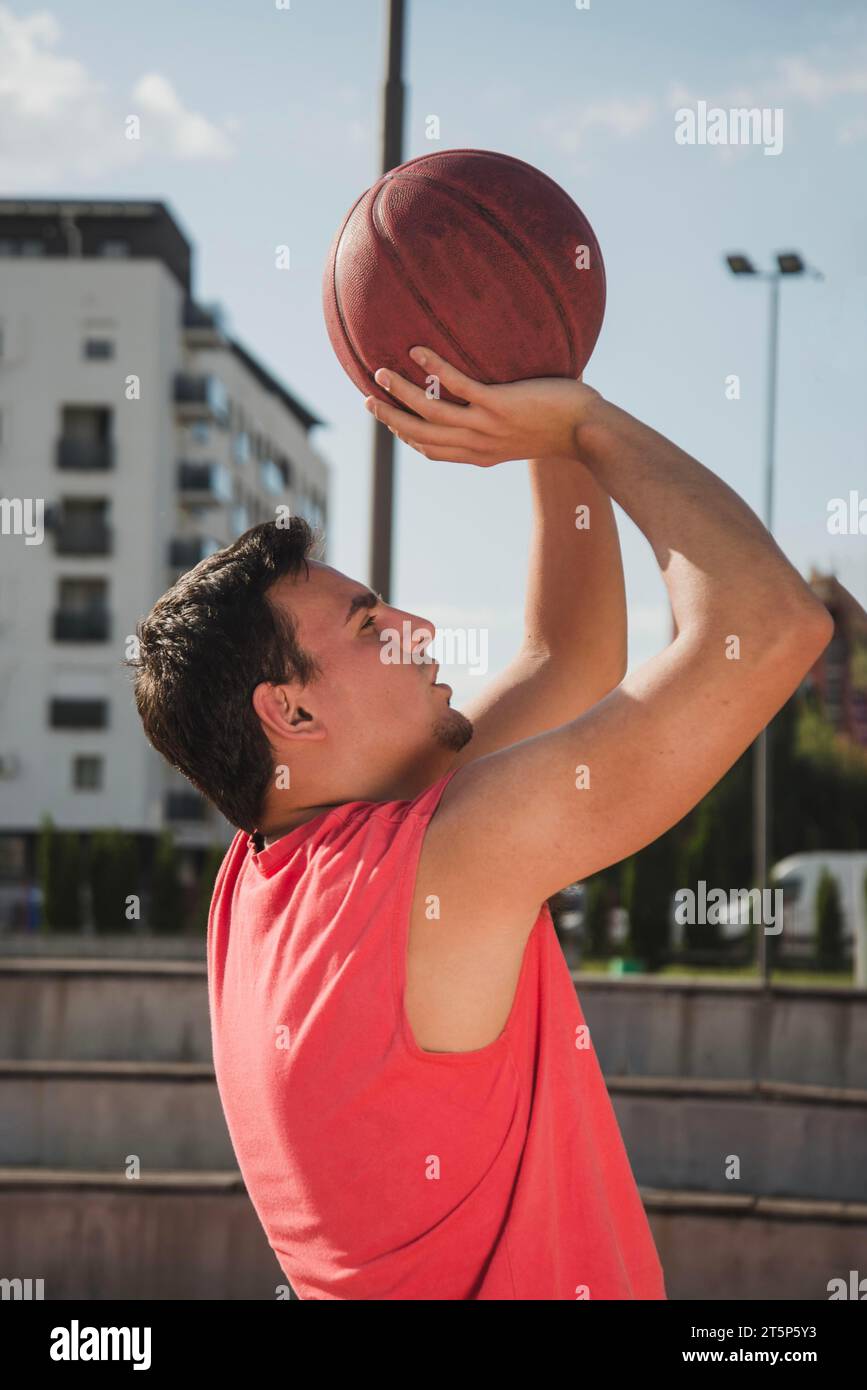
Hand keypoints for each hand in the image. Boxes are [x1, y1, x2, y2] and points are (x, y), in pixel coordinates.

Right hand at [363, 346, 602, 466]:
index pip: (433, 450)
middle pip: (421, 434)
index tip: (390, 422)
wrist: (590, 432)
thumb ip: (504, 422)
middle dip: (391, 418)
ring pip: (431, 413)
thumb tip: (498, 398)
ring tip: (380, 372)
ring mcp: (487, 425)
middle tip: (367, 398)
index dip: (406, 437)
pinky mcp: (500, 404)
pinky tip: (418, 352)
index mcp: (482, 453)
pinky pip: (459, 385)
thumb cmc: (564, 426)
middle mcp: (479, 443)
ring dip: (401, 393)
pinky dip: (435, 370)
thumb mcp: (525, 433)